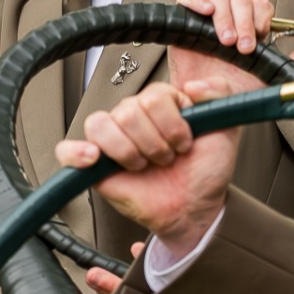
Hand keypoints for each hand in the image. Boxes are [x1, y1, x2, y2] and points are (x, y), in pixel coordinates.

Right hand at [54, 76, 238, 246]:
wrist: (195, 209)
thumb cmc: (205, 170)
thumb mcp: (225, 128)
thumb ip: (220, 94)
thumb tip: (193, 85)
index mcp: (161, 104)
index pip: (153, 96)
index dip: (171, 123)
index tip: (185, 142)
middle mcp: (134, 118)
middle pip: (127, 111)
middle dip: (154, 143)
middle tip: (166, 158)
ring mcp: (113, 140)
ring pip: (100, 124)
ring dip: (128, 151)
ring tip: (143, 165)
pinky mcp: (94, 165)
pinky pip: (67, 150)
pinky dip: (76, 152)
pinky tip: (93, 158)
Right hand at [170, 0, 293, 90]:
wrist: (206, 105)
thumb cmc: (236, 91)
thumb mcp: (270, 76)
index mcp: (251, 27)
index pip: (261, 5)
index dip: (261, 17)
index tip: (260, 38)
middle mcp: (231, 19)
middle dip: (244, 22)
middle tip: (242, 48)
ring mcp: (207, 19)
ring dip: (224, 16)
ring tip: (224, 41)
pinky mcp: (185, 21)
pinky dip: (195, 0)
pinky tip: (204, 13)